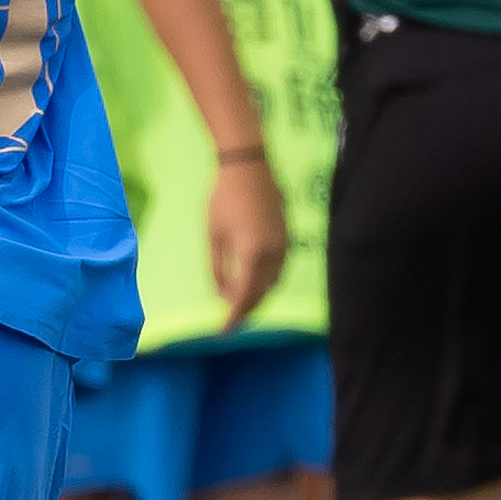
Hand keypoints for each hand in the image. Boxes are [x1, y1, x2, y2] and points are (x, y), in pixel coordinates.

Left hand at [207, 155, 288, 330]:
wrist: (249, 168)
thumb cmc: (223, 200)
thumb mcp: (213, 236)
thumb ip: (217, 268)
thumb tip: (222, 294)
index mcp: (252, 255)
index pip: (244, 297)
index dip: (234, 317)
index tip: (223, 331)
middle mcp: (273, 254)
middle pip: (262, 294)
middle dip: (245, 309)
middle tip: (228, 319)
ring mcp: (284, 246)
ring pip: (273, 283)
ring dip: (257, 295)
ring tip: (237, 299)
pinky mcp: (287, 238)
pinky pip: (279, 269)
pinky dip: (265, 281)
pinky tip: (251, 279)